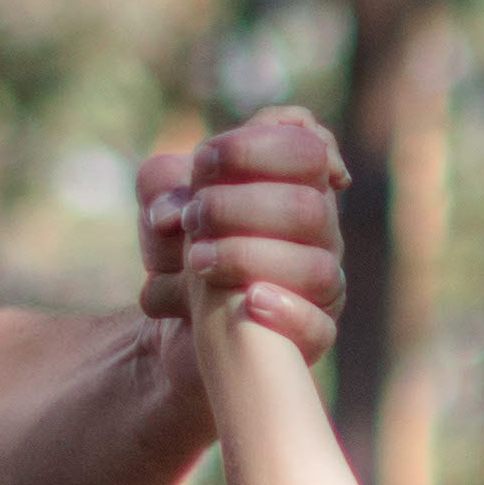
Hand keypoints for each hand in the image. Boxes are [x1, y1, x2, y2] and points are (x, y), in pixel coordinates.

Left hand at [150, 103, 347, 357]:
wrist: (172, 329)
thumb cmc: (180, 255)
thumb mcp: (162, 207)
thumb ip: (163, 183)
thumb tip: (175, 212)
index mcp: (295, 186)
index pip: (308, 149)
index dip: (257, 148)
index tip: (205, 160)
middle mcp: (318, 233)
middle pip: (311, 207)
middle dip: (241, 205)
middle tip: (193, 217)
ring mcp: (320, 286)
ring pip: (318, 268)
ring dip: (249, 257)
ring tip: (195, 261)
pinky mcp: (312, 336)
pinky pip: (319, 327)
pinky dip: (287, 311)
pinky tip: (249, 301)